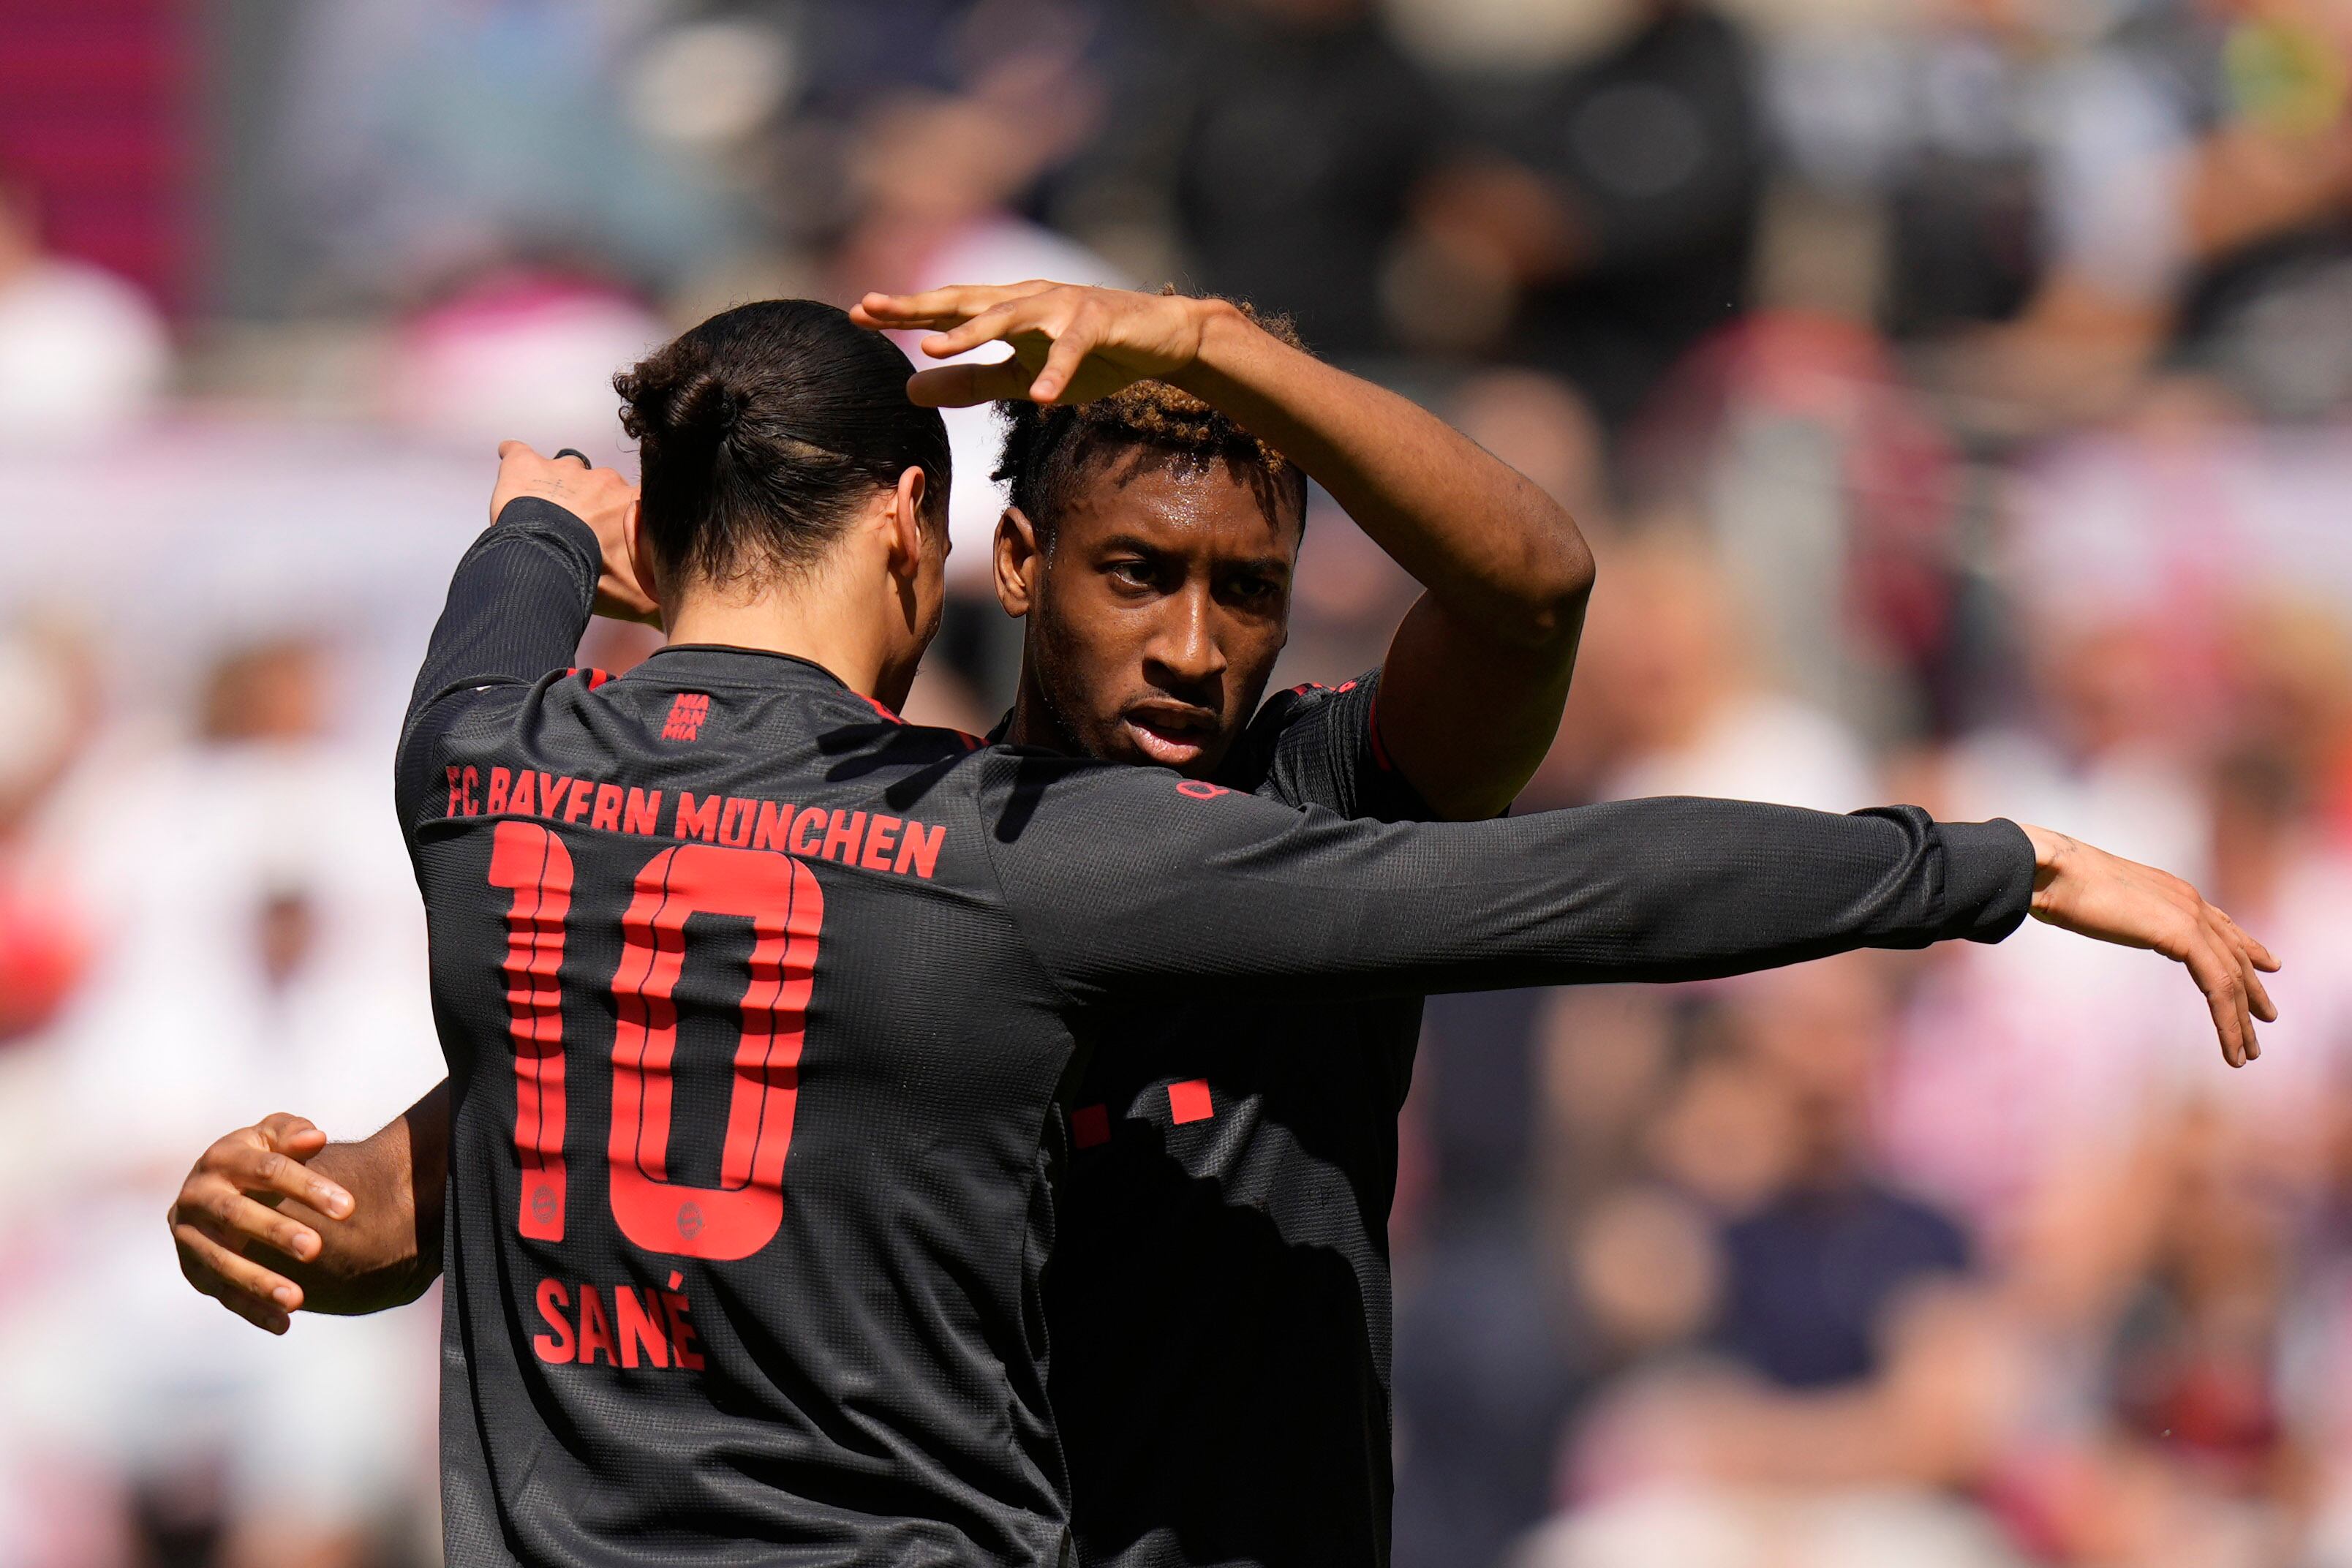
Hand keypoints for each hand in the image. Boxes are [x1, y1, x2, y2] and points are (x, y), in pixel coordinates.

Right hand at [168, 1113, 353, 1332]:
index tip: (348, 1208)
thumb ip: (292, 1133)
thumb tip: (313, 1138)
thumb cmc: (260, 1158)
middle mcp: (197, 1196)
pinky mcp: (192, 1270)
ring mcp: (189, 1236)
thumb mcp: (273, 1136)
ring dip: (259, 1281)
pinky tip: (284, 1323)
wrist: (219, 1186)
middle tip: (315, 1248)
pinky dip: (250, 1309)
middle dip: (275, 1232)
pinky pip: (220, 1293)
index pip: (267, 1171)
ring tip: (298, 1299)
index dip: (307, 1187)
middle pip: (236, 1215)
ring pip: (222, 1261)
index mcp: (222, 1158)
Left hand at [489, 441, 660, 624]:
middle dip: (587, 504)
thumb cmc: (597, 580)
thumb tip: (671, 625)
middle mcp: (606, 480)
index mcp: (636, 504)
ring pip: (562, 469)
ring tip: (540, 512)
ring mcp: (567, 470)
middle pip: (598, 486)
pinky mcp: (526, 465)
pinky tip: (508, 462)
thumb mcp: (643, 601)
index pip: (636, 502)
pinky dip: (512, 457)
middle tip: (572, 532)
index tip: (609, 535)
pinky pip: (517, 452)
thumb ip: (659, 604)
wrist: (551, 562)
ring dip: (554, 487)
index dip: (621, 519)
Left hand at [851, 282, 1221, 406]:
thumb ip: (970, 382)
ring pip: (1011, 315)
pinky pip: (1073, 351)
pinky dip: (1057, 372)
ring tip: (934, 347)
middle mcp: (1027, 299)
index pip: (946, 307)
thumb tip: (910, 389)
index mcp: (1006, 309)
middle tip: (872, 307)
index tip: (856, 314)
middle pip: (965, 300)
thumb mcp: (1022, 377)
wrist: (1160, 337)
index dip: (903, 311)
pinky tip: (1040, 398)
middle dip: (918, 305)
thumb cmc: (1090, 355)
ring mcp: (1063, 306)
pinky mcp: (1099, 323)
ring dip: (973, 331)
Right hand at [2019, 824, 2280, 1067]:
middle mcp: (2189, 900)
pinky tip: (2231, 1046)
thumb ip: (2115, 912)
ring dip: (2242, 1018)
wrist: (2052, 869)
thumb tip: (2100, 916)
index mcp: (2172, 891)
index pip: (2221, 925)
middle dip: (2252, 990)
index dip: (2247, 947)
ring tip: (2249, 1051)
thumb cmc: (2056, 881)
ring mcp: (2190, 915)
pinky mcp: (2183, 935)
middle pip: (2234, 953)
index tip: (2267, 965)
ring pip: (2231, 977)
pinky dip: (2227, 1020)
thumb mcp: (2096, 902)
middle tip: (2267, 1018)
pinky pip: (2218, 986)